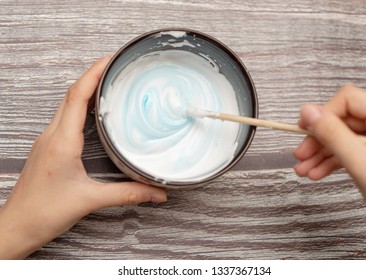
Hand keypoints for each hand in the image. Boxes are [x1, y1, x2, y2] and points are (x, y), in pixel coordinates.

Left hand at [0, 56, 166, 258]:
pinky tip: (94, 112)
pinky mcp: (49, 147)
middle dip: (93, 74)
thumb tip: (157, 192)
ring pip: (67, 104)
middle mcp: (52, 135)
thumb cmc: (44, 212)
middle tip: (116, 66)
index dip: (94, 73)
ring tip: (109, 83)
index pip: (77, 96)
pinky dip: (80, 106)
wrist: (17, 226)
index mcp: (62, 141)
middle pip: (71, 94)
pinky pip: (65, 117)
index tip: (111, 58)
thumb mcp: (90, 200)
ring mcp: (48, 140)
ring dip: (86, 89)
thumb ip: (127, 194)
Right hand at [294, 85, 365, 223]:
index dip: (323, 113)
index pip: (348, 100)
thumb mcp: (362, 165)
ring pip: (343, 138)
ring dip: (320, 153)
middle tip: (300, 155)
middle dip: (318, 139)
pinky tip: (317, 173)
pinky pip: (350, 152)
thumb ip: (334, 136)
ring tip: (303, 170)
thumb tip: (307, 111)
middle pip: (342, 120)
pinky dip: (332, 162)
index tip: (304, 130)